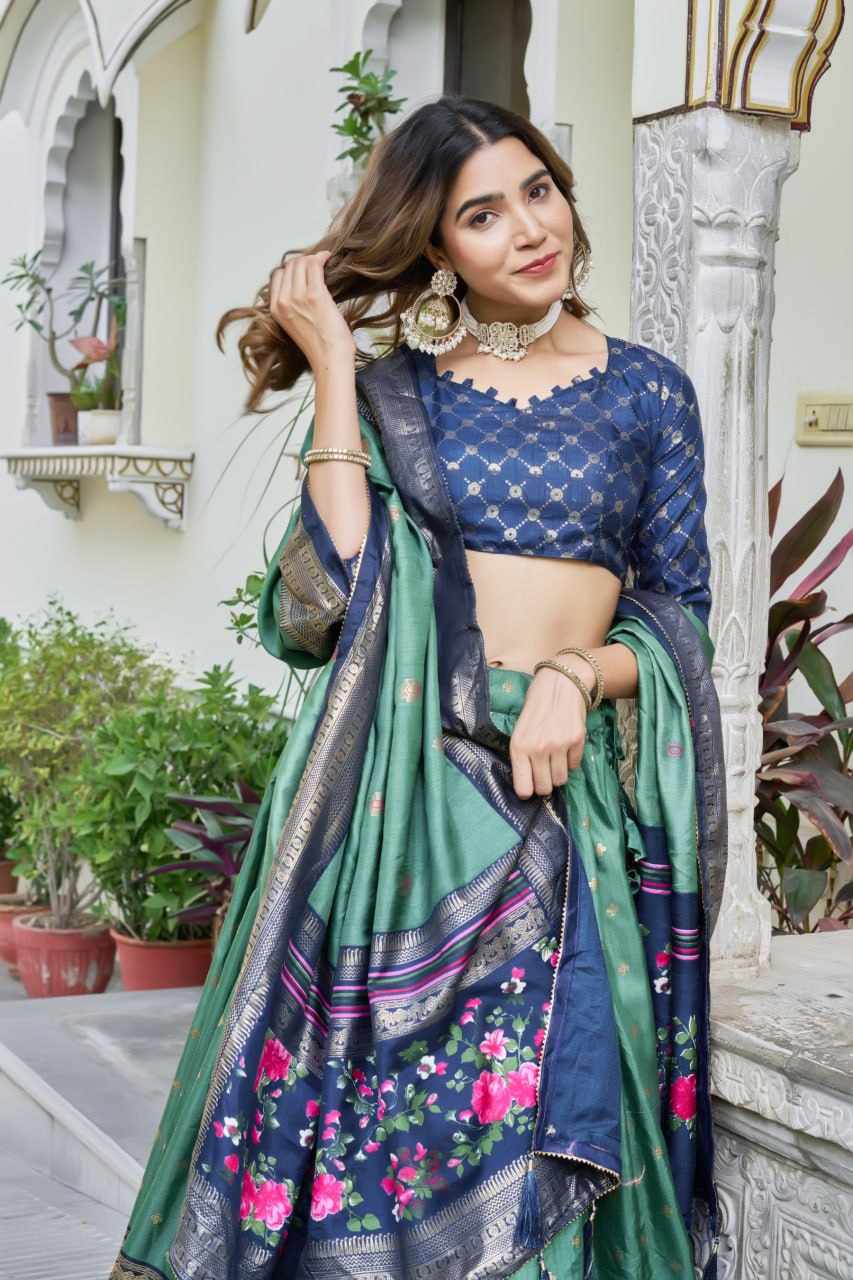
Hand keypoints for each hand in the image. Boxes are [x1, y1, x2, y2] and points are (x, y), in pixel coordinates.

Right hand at [270, 249, 355, 371]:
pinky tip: (329, 258)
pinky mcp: (315, 294)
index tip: (304, 270)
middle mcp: (283, 301)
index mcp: (276, 309)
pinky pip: (314, 264)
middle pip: (289, 266)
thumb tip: (301, 286)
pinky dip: (322, 257)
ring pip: (301, 262)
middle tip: (317, 264)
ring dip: (313, 259)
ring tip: (323, 262)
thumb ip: (292, 306)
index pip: (278, 275)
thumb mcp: (295, 325)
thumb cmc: (319, 346)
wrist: (330, 358)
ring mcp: (298, 296)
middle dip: (304, 261)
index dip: (292, 269)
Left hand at [508, 667, 587, 798]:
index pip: (523, 788)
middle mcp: (538, 749)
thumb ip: (522, 756)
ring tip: (555, 759)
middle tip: (544, 773)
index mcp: (519, 747)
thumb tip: (527, 784)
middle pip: (544, 788)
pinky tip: (566, 746)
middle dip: (544, 784)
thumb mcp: (519, 731)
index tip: (529, 786)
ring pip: (561, 780)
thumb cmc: (535, 709)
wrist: (559, 685)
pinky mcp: (577, 741)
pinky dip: (571, 761)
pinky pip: (575, 766)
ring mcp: (559, 746)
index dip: (527, 791)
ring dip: (558, 773)